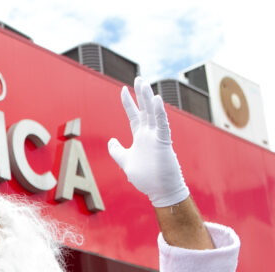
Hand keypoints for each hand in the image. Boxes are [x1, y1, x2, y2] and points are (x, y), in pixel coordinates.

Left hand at [107, 77, 188, 206]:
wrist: (159, 190)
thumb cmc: (145, 177)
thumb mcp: (125, 161)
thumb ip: (117, 151)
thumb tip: (111, 140)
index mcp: (140, 137)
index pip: (134, 115)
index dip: (128, 103)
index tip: (122, 90)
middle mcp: (149, 134)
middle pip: (144, 110)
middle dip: (141, 94)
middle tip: (138, 78)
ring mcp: (156, 137)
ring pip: (153, 114)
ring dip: (149, 99)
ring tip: (145, 84)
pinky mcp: (163, 143)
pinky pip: (162, 125)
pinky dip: (159, 113)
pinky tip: (156, 100)